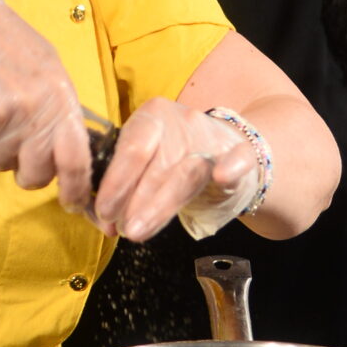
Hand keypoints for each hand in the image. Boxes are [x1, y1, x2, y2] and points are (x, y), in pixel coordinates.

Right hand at [0, 0, 91, 202]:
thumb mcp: (43, 62)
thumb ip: (59, 104)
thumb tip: (73, 145)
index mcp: (59, 92)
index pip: (77, 156)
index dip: (78, 187)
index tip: (75, 202)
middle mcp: (34, 108)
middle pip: (39, 172)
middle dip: (30, 174)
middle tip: (19, 154)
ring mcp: (2, 117)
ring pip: (4, 163)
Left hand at [91, 99, 261, 242]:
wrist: (226, 152)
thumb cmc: (175, 161)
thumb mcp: (147, 163)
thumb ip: (126, 187)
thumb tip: (104, 221)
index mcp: (152, 116)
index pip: (132, 148)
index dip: (116, 183)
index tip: (104, 211)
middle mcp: (182, 121)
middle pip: (158, 163)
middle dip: (136, 199)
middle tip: (123, 228)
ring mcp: (213, 138)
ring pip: (188, 173)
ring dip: (162, 204)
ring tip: (140, 230)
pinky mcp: (241, 155)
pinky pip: (240, 158)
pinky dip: (232, 166)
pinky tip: (223, 176)